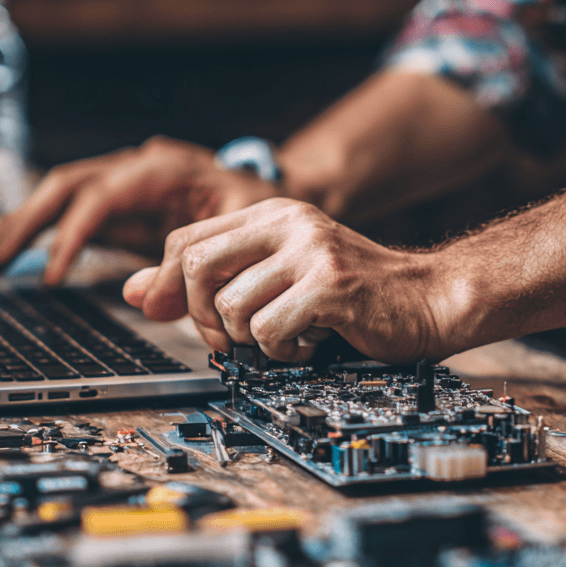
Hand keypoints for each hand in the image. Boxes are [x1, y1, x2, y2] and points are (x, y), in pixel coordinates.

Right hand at [0, 136, 278, 282]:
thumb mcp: (239, 234)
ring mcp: (120, 183)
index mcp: (163, 169)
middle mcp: (133, 167)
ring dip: (15, 229)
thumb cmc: (258, 210)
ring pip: (55, 196)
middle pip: (63, 186)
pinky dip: (33, 235)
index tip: (51, 275)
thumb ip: (195, 264)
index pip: (101, 194)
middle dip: (22, 225)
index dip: (71, 234)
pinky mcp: (115, 205)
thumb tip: (140, 295)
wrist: (270, 195)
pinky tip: (4, 260)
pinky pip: (64, 214)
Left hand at [121, 199, 451, 363]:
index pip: (184, 241)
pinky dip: (281, 352)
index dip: (169, 287)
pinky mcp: (330, 284)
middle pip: (194, 266)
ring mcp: (310, 249)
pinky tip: (307, 344)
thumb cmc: (356, 294)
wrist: (431, 299)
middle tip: (230, 338)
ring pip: (230, 306)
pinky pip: (268, 330)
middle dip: (199, 317)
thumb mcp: (276, 279)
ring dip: (249, 340)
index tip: (185, 318)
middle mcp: (287, 221)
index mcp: (270, 214)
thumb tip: (135, 291)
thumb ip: (210, 281)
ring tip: (283, 337)